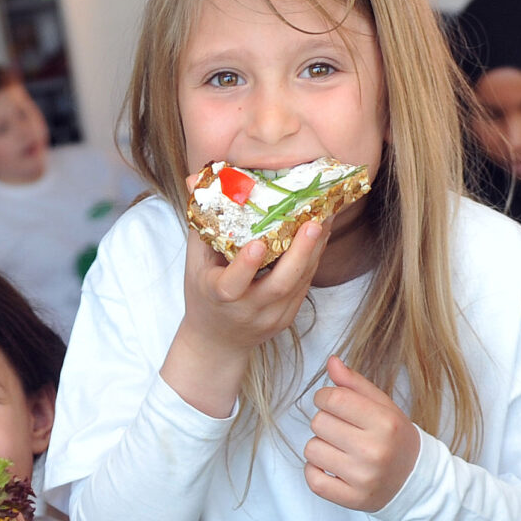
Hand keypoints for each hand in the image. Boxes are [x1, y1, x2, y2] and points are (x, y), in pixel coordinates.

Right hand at [161, 217, 327, 418]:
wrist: (216, 343)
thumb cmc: (203, 295)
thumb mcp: (194, 262)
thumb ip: (201, 222)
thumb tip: (197, 177)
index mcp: (218, 297)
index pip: (232, 285)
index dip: (246, 266)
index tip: (258, 244)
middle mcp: (247, 311)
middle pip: (279, 286)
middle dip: (299, 254)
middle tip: (313, 224)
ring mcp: (270, 318)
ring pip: (298, 284)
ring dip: (314, 252)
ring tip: (325, 219)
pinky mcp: (286, 318)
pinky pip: (303, 287)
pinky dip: (313, 261)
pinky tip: (321, 237)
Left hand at [304, 357, 420, 511]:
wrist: (415, 480)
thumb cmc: (395, 438)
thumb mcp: (383, 406)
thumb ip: (355, 384)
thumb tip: (331, 362)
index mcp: (385, 423)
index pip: (334, 398)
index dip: (325, 396)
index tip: (332, 402)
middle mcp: (374, 451)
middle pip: (319, 422)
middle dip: (325, 421)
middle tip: (342, 429)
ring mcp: (362, 478)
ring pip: (311, 449)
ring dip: (320, 446)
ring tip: (339, 449)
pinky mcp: (352, 499)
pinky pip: (313, 479)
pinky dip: (315, 470)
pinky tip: (331, 466)